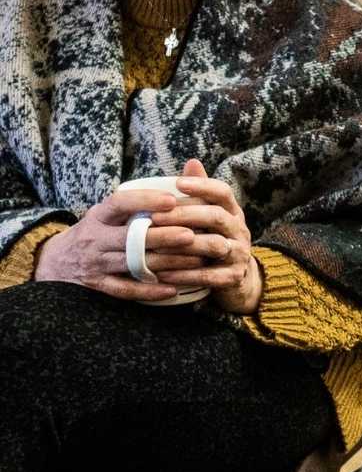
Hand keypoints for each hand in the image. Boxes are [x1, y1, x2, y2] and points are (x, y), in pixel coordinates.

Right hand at [35, 186, 202, 300]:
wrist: (55, 262)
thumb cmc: (96, 231)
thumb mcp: (106, 213)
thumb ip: (135, 203)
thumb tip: (180, 180)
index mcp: (99, 215)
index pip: (119, 203)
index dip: (145, 200)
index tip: (171, 200)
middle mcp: (95, 238)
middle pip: (131, 237)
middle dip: (163, 236)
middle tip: (191, 235)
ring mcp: (96, 263)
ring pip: (133, 263)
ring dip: (166, 263)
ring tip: (195, 260)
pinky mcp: (98, 285)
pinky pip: (126, 290)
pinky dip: (149, 290)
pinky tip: (172, 289)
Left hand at [147, 158, 262, 313]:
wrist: (237, 279)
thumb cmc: (215, 239)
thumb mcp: (211, 215)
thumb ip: (200, 193)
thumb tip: (191, 161)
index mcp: (233, 211)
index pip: (223, 192)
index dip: (202, 185)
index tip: (178, 183)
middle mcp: (240, 230)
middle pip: (216, 217)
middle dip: (185, 215)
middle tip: (155, 216)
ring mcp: (239, 254)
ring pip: (215, 245)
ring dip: (184, 246)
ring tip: (156, 247)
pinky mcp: (233, 277)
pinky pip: (210, 276)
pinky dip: (187, 275)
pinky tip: (163, 275)